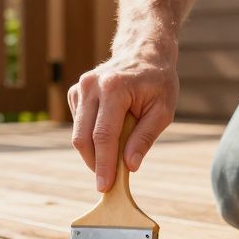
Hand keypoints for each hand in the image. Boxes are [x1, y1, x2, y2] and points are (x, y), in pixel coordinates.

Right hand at [68, 44, 178, 191]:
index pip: (103, 135)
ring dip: (94, 151)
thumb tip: (130, 166)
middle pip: (83, 137)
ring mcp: (80, 88)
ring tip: (117, 151)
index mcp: (114, 88)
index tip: (104, 187)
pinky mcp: (76, 92)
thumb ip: (145, 138)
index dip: (103, 165)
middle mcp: (91, 86)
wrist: (143, 51)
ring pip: (78, 133)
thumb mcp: (162, 110)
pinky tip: (110, 131)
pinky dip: (92, 137)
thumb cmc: (157, 82)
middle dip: (94, 163)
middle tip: (108, 181)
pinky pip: (79, 125)